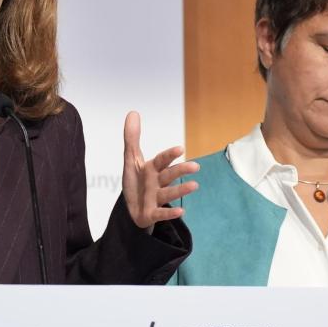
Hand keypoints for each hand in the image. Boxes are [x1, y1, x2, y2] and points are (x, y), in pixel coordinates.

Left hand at [122, 111, 199, 229]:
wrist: (132, 208)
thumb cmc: (136, 182)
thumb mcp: (131, 160)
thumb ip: (132, 138)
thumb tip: (133, 112)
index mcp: (152, 169)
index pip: (161, 160)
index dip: (169, 155)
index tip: (180, 149)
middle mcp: (156, 183)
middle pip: (169, 175)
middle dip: (180, 170)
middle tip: (196, 166)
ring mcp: (155, 198)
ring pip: (168, 193)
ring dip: (181, 190)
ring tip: (194, 186)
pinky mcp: (151, 214)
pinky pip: (161, 213)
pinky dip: (169, 213)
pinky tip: (181, 212)